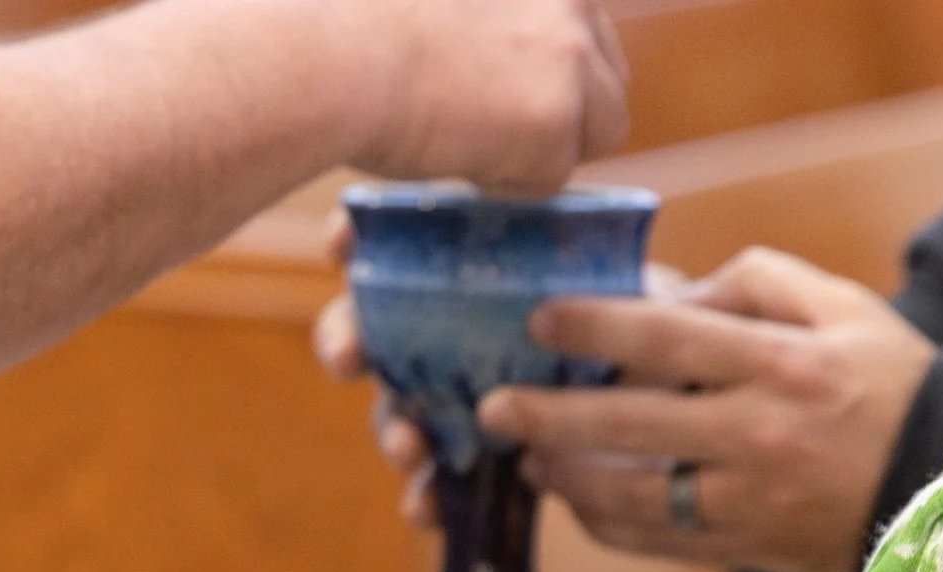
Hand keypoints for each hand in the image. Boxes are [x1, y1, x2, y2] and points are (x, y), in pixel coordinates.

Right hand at [310, 232, 688, 531]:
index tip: (339, 245)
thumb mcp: (636, 292)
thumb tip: (635, 278)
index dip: (354, 238)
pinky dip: (423, 497)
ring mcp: (446, 400)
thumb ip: (614, 280)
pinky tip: (426, 510)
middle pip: (372, 329)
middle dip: (346, 340)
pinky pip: (433, 480)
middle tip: (347, 359)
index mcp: (469, 274)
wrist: (658, 408)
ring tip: (409, 449)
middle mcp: (442, 333)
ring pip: (397, 411)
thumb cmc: (639, 328)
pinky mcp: (467, 460)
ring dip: (393, 430)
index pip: (395, 243)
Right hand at [348, 0, 629, 194]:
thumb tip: (479, 68)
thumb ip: (476, 21)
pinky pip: (554, 177)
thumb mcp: (433, 6)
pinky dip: (508, 183)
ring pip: (602, 128)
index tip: (503, 93)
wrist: (334, 58)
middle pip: (608, 77)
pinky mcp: (557, 115)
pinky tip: (455, 157)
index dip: (545, 69)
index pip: (579, 28)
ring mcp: (571, 56)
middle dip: (564, 114)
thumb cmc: (347, 28)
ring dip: (545, 150)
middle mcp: (571, 0)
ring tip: (470, 145)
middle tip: (495, 134)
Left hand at [484, 248, 936, 571]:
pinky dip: (604, 522)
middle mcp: (763, 435)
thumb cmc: (888, 384)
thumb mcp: (841, 308)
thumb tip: (660, 289)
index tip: (538, 320)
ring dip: (566, 479)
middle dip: (549, 416)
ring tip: (525, 458)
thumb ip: (752, 285)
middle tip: (492, 407)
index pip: (672, 340)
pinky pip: (653, 542)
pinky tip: (575, 499)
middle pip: (632, 425)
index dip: (596, 328)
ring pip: (631, 496)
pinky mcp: (743, 551)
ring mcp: (750, 501)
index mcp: (787, 364)